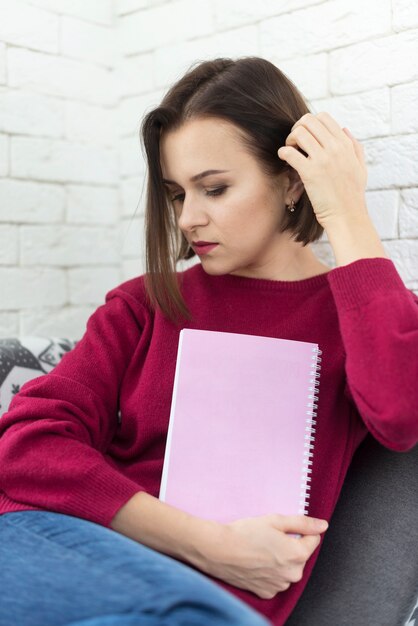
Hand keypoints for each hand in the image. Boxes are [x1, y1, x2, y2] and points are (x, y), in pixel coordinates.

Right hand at [198, 514, 327, 598]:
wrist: (218, 551)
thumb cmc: (245, 533)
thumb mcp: (275, 520)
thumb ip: (302, 523)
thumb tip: (322, 525)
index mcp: (297, 555)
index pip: (313, 540)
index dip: (300, 530)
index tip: (284, 528)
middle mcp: (292, 574)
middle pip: (300, 555)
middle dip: (290, 545)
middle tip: (269, 536)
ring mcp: (279, 585)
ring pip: (288, 568)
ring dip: (280, 559)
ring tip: (260, 549)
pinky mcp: (266, 592)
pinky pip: (276, 579)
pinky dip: (270, 571)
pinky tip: (256, 561)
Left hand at [277, 112, 368, 228]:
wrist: (347, 216)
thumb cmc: (352, 195)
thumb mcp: (361, 167)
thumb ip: (355, 147)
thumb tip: (344, 129)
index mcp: (345, 145)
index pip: (323, 117)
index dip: (310, 123)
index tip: (306, 137)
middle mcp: (334, 148)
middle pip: (308, 121)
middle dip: (297, 128)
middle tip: (294, 143)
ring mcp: (322, 160)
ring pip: (299, 133)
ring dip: (289, 140)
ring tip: (290, 151)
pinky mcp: (310, 173)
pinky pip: (290, 153)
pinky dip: (283, 153)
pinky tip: (284, 159)